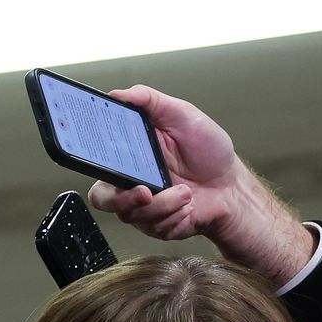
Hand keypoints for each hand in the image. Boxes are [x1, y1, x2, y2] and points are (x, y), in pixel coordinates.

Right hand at [83, 85, 314, 285]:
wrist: (232, 186)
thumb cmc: (209, 152)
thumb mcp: (182, 115)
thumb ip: (150, 100)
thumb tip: (118, 94)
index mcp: (130, 155)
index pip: (95, 161)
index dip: (89, 162)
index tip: (104, 159)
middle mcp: (131, 182)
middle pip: (102, 198)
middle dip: (122, 199)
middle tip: (144, 193)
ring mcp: (143, 206)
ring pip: (132, 215)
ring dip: (163, 205)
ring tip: (186, 193)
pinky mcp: (157, 226)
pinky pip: (154, 227)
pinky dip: (176, 215)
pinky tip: (189, 204)